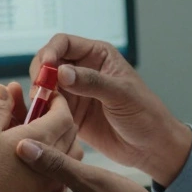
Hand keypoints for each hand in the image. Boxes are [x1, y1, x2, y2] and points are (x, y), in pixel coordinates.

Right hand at [0, 84, 80, 191]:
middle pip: (70, 133)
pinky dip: (53, 161)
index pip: (63, 113)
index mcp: (41, 138)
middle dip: (58, 117)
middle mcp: (53, 160)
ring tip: (39, 135)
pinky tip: (35, 161)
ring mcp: (50, 182)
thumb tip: (4, 90)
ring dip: (59, 140)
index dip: (57, 100)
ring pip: (68, 154)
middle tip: (42, 110)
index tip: (46, 94)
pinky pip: (59, 174)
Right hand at [32, 34, 191, 184]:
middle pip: (49, 63)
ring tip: (42, 108)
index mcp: (98, 56)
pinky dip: (43, 113)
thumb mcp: (121, 94)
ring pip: (45, 87)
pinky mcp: (70, 114)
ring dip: (40, 95)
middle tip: (39, 91)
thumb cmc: (145, 114)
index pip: (64, 43)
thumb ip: (92, 82)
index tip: (45, 67)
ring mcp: (75, 93)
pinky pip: (49, 109)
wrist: (152, 147)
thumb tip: (62, 71)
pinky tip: (44, 120)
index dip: (50, 52)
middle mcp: (83, 71)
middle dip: (40, 74)